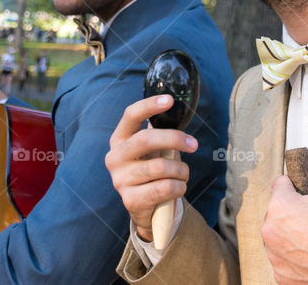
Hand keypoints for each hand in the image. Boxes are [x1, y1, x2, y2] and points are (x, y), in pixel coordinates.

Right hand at [105, 95, 198, 240]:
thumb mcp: (154, 149)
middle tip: (193, 144)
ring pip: (161, 166)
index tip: (170, 99)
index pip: (131, 115)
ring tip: (182, 174)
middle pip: (146, 139)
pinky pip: (165, 188)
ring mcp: (120, 180)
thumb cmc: (153, 169)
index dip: (149, 105)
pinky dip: (179, 186)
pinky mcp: (130, 200)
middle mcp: (114, 158)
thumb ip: (161, 132)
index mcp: (119, 139)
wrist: (147, 207)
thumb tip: (180, 112)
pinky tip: (178, 187)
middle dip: (175, 139)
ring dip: (181, 170)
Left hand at [260, 175, 307, 284]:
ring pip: (277, 239)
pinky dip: (294, 258)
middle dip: (290, 215)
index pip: (278, 185)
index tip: (295, 189)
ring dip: (289, 237)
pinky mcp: (280, 273)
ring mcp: (274, 254)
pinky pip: (283, 260)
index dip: (291, 185)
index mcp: (281, 205)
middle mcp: (271, 229)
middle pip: (275, 214)